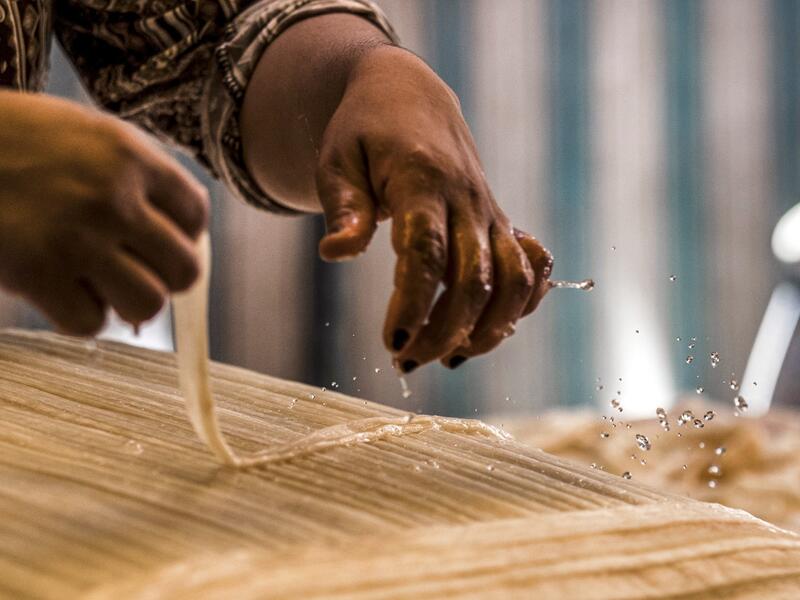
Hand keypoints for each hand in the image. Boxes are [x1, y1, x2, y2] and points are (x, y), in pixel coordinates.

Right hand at [0, 92, 208, 335]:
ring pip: (148, 305)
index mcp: (130, 156)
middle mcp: (112, 198)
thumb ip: (141, 177)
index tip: (156, 236)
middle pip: (185, 270)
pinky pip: (90, 323)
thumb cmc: (17, 141)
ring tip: (99, 281)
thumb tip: (188, 236)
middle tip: (134, 266)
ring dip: (127, 301)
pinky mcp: (36, 274)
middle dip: (164, 275)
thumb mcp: (89, 135)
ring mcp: (76, 239)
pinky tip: (60, 289)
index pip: (196, 215)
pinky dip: (79, 314)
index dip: (183, 233)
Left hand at [316, 46, 552, 371]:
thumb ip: (343, 209)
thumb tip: (337, 255)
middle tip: (405, 362)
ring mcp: (490, 213)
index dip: (415, 304)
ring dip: (489, 331)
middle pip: (474, 279)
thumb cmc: (363, 132)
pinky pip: (531, 268)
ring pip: (514, 281)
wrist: (409, 97)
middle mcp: (466, 199)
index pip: (426, 252)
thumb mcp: (337, 162)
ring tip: (449, 358)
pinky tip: (488, 330)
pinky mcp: (501, 223)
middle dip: (444, 333)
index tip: (393, 344)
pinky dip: (522, 305)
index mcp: (422, 180)